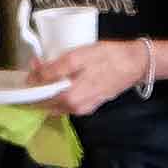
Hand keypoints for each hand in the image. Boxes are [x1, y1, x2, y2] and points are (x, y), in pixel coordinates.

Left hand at [32, 37, 154, 114]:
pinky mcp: (90, 104)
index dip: (31, 82)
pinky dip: (61, 91)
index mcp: (69, 98)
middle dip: (38, 86)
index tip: (32, 66)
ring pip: (56, 103)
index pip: (38, 98)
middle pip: (46, 102)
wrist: (136, 64)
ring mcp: (83, 109)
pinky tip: (65, 77)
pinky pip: (67, 101)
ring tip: (50, 68)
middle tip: (39, 65)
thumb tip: (32, 78)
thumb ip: (53, 70)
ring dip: (49, 88)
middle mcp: (74, 109)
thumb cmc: (108, 58)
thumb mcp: (77, 58)